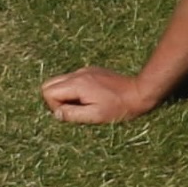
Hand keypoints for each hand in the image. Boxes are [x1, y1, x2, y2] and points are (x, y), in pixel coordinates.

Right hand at [40, 67, 165, 125]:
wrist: (139, 92)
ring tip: (82, 103)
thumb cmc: (118, 107)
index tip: (70, 112)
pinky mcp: (92, 71)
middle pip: (49, 83)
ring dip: (65, 93)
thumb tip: (56, 114)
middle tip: (72, 108)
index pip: (48, 92)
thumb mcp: (95, 116)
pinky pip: (73, 78)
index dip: (54, 106)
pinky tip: (91, 96)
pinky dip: (75, 88)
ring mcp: (84, 71)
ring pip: (60, 80)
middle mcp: (78, 74)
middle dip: (55, 98)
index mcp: (77, 84)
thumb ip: (72, 114)